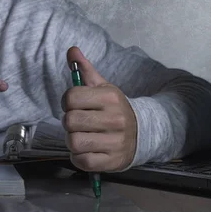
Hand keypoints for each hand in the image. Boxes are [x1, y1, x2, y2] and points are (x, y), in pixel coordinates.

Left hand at [61, 46, 137, 171]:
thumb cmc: (114, 109)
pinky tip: (87, 150)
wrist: (143, 133)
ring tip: (82, 136)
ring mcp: (114, 141)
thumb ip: (84, 69)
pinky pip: (82, 161)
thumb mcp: (103, 87)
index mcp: (109, 97)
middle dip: (69, 122)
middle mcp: (114, 119)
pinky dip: (79, 157)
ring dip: (72, 141)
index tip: (74, 105)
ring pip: (74, 142)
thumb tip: (71, 50)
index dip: (67, 102)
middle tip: (78, 123)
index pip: (71, 97)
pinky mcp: (112, 161)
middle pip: (70, 121)